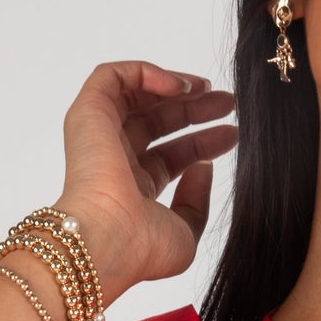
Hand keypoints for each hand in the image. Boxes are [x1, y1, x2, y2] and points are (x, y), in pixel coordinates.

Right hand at [56, 58, 237, 303]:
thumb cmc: (141, 246)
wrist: (108, 238)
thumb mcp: (185, 232)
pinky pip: (114, 77)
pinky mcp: (88, 114)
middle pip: (158, 123)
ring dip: (174, 86)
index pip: (170, 156)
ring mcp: (100, 136)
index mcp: (133, 188)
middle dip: (194, 110)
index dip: (202, 142)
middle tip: (228, 104)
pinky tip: (180, 87)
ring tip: (208, 88)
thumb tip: (204, 166)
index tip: (231, 134)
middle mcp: (115, 160)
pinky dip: (147, 73)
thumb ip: (198, 202)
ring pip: (137, 96)